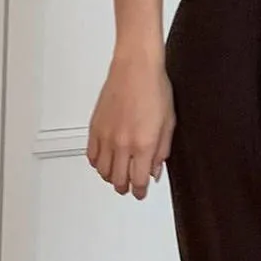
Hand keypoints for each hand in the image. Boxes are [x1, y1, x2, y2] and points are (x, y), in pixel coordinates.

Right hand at [87, 52, 175, 198]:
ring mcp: (106, 136)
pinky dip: (97, 163)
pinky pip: (91, 155)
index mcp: (143, 145)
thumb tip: (154, 171)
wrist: (135, 67)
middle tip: (129, 187)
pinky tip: (104, 161)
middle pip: (118, 180)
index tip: (141, 193)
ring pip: (103, 171)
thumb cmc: (154, 89)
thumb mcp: (168, 124)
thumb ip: (161, 152)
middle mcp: (122, 144)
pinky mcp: (95, 127)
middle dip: (125, 188)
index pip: (138, 181)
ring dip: (111, 177)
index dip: (140, 192)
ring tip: (118, 175)